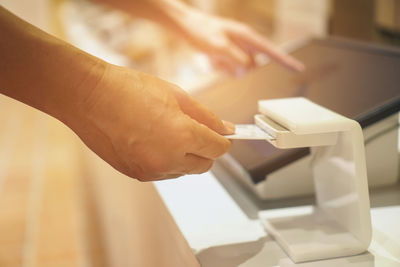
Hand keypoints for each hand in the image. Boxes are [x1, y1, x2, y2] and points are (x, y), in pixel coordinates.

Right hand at [68, 63, 233, 180]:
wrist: (89, 97)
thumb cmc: (129, 89)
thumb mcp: (176, 95)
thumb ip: (206, 116)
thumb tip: (226, 129)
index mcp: (182, 136)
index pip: (218, 149)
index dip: (223, 140)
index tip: (223, 135)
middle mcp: (168, 160)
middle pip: (204, 165)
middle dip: (206, 150)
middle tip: (198, 132)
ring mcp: (151, 170)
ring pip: (184, 170)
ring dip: (186, 156)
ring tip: (168, 131)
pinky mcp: (136, 174)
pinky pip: (164, 173)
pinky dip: (167, 161)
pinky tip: (153, 140)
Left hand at [175, 9, 304, 74]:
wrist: (184, 25)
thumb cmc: (200, 31)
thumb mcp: (218, 47)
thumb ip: (236, 60)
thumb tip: (248, 70)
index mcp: (247, 37)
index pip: (271, 52)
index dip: (285, 61)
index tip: (298, 69)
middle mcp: (244, 43)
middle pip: (251, 66)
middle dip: (237, 68)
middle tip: (220, 59)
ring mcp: (236, 48)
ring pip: (239, 69)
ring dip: (225, 68)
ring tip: (212, 57)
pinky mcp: (228, 53)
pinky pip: (229, 68)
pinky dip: (219, 67)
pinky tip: (209, 58)